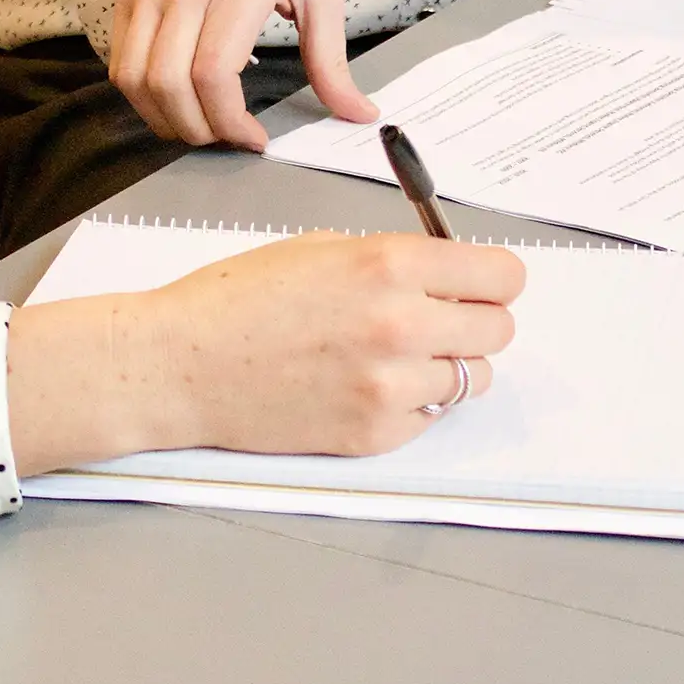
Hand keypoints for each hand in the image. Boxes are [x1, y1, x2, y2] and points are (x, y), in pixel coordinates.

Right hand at [6, 232, 524, 473]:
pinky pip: (430, 418)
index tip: (480, 284)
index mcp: (389, 264)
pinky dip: (411, 405)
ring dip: (445, 366)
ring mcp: (390, 386)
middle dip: (473, 322)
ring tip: (394, 357)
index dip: (492, 279)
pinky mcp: (374, 434)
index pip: (503, 277)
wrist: (180, 365)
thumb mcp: (321, 248)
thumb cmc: (236, 300)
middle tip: (437, 321)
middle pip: (498, 330)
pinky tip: (364, 386)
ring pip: (471, 379)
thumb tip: (448, 274)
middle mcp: (401, 324)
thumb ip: (393, 260)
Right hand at [111, 0, 377, 149]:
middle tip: (225, 138)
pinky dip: (142, 95)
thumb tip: (358, 113)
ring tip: (198, 125)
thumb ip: (332, 58)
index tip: (253, 138)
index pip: (214, 71)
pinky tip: (174, 100)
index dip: (229, 121)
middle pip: (170, 83)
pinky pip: (120, 61)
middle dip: (197, 130)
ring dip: (164, 119)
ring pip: (135, 78)